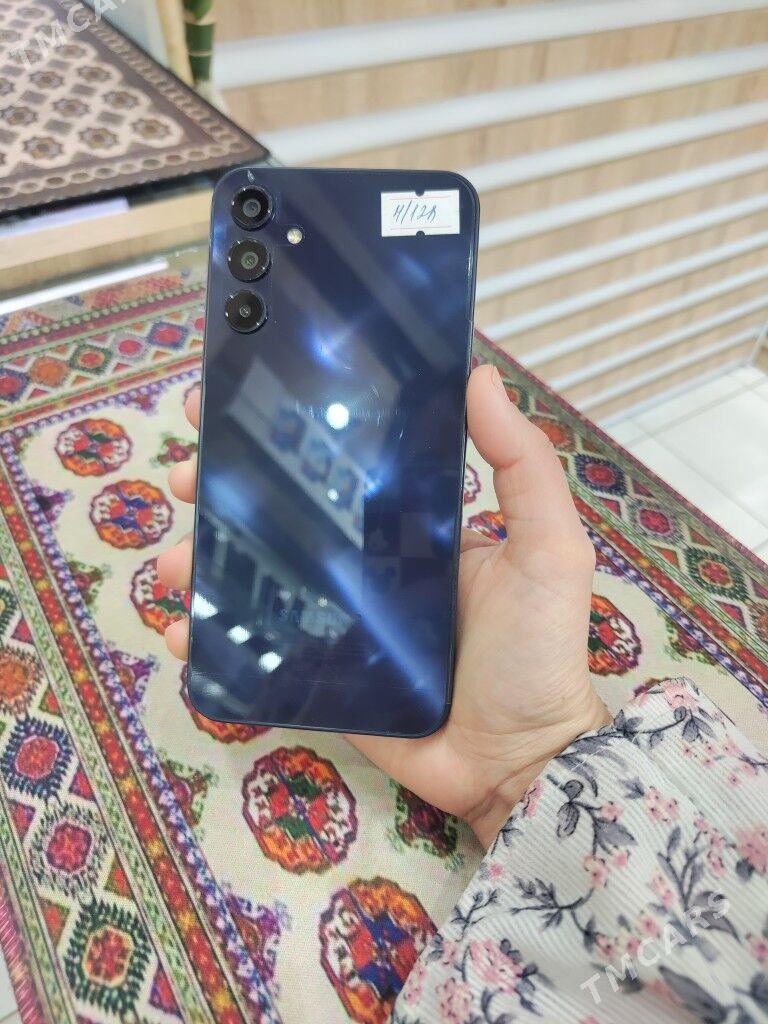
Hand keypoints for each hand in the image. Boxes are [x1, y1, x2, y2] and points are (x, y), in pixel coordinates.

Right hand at [159, 364, 608, 847]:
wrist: (516, 761)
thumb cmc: (535, 649)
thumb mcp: (548, 548)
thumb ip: (523, 466)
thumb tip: (478, 376)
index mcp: (409, 523)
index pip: (340, 463)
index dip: (288, 432)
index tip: (236, 406)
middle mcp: (366, 562)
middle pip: (282, 513)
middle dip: (224, 489)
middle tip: (187, 477)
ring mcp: (337, 619)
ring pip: (256, 576)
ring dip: (203, 562)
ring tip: (172, 564)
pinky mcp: (317, 673)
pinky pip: (255, 647)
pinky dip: (212, 639)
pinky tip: (183, 633)